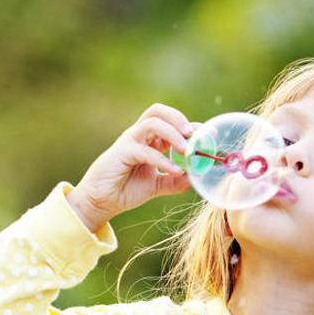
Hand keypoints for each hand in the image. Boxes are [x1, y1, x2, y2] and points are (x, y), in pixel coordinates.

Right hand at [66, 102, 193, 231]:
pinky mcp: (122, 152)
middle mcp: (140, 136)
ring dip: (173, 132)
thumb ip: (175, 181)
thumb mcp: (157, 185)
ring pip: (152, 123)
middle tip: (194, 135)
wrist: (102, 202)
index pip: (172, 124)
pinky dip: (163, 159)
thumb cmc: (125, 190)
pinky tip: (175, 171)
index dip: (192, 127)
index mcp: (150, 140)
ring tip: (186, 149)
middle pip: (159, 112)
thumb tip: (196, 177)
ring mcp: (130, 141)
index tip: (211, 135)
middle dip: (179, 119)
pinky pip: (145, 150)